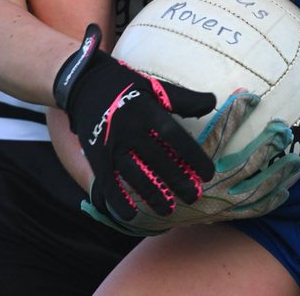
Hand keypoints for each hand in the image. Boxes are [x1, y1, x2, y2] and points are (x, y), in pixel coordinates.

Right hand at [82, 91, 299, 234]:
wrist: (85, 84)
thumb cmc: (127, 86)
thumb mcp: (155, 86)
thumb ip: (184, 99)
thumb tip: (213, 101)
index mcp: (147, 110)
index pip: (175, 136)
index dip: (193, 156)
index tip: (208, 173)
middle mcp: (130, 129)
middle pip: (158, 160)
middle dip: (178, 180)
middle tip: (194, 197)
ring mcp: (111, 145)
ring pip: (135, 175)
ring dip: (152, 194)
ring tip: (168, 210)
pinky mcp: (96, 156)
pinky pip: (107, 182)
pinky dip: (118, 200)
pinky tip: (131, 215)